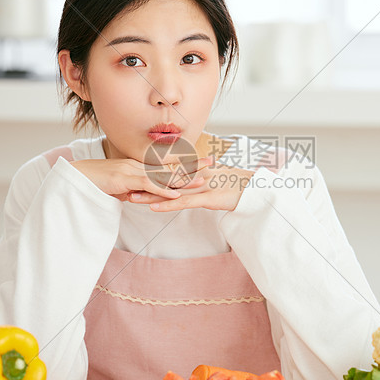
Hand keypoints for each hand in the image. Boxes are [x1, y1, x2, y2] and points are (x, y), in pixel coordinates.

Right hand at [70, 156, 213, 202]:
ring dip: (184, 179)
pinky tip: (176, 195)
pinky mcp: (125, 180)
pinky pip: (148, 186)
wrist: (78, 176)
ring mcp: (133, 171)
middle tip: (212, 163)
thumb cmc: (96, 182)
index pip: (166, 163)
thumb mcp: (118, 187)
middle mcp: (139, 165)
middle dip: (192, 165)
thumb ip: (132, 191)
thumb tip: (139, 197)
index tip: (202, 162)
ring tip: (202, 181)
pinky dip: (163, 191)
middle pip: (170, 166)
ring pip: (163, 175)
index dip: (185, 162)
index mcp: (139, 165)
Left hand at [128, 162, 255, 211]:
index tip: (133, 178)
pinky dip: (168, 204)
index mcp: (197, 172)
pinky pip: (184, 202)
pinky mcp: (207, 197)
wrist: (257, 189)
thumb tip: (194, 182)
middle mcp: (196, 176)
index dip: (150, 175)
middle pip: (164, 180)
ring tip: (130, 198)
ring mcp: (201, 186)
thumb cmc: (239, 187)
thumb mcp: (218, 183)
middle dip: (143, 183)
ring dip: (149, 195)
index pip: (169, 173)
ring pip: (170, 191)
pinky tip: (154, 208)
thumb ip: (204, 182)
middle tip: (123, 186)